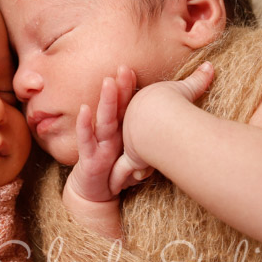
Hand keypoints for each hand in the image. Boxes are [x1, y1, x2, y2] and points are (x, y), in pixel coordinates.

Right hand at [65, 66, 149, 202]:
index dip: (130, 89)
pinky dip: (83, 124)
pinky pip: (85, 139)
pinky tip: (84, 109)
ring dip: (105, 101)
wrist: (94, 194)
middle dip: (119, 88)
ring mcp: (97, 144)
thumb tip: (178, 138)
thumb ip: (152, 146)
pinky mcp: (88, 158)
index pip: (125, 107)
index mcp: (120, 131)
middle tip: (125, 67)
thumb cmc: (114, 172)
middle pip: (115, 108)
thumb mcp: (136, 158)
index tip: (135, 69)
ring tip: (108, 82)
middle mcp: (108, 133)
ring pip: (102, 120)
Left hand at [115, 61, 214, 174]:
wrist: (158, 116)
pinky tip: (119, 187)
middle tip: (123, 149)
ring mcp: (129, 143)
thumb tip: (210, 65)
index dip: (138, 125)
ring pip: (122, 155)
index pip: (136, 119)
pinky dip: (122, 178)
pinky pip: (124, 171)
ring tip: (123, 173)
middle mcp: (130, 126)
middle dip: (126, 142)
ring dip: (121, 162)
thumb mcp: (185, 89)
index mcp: (139, 109)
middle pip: (126, 135)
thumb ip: (197, 80)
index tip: (142, 129)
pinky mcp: (132, 158)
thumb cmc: (170, 101)